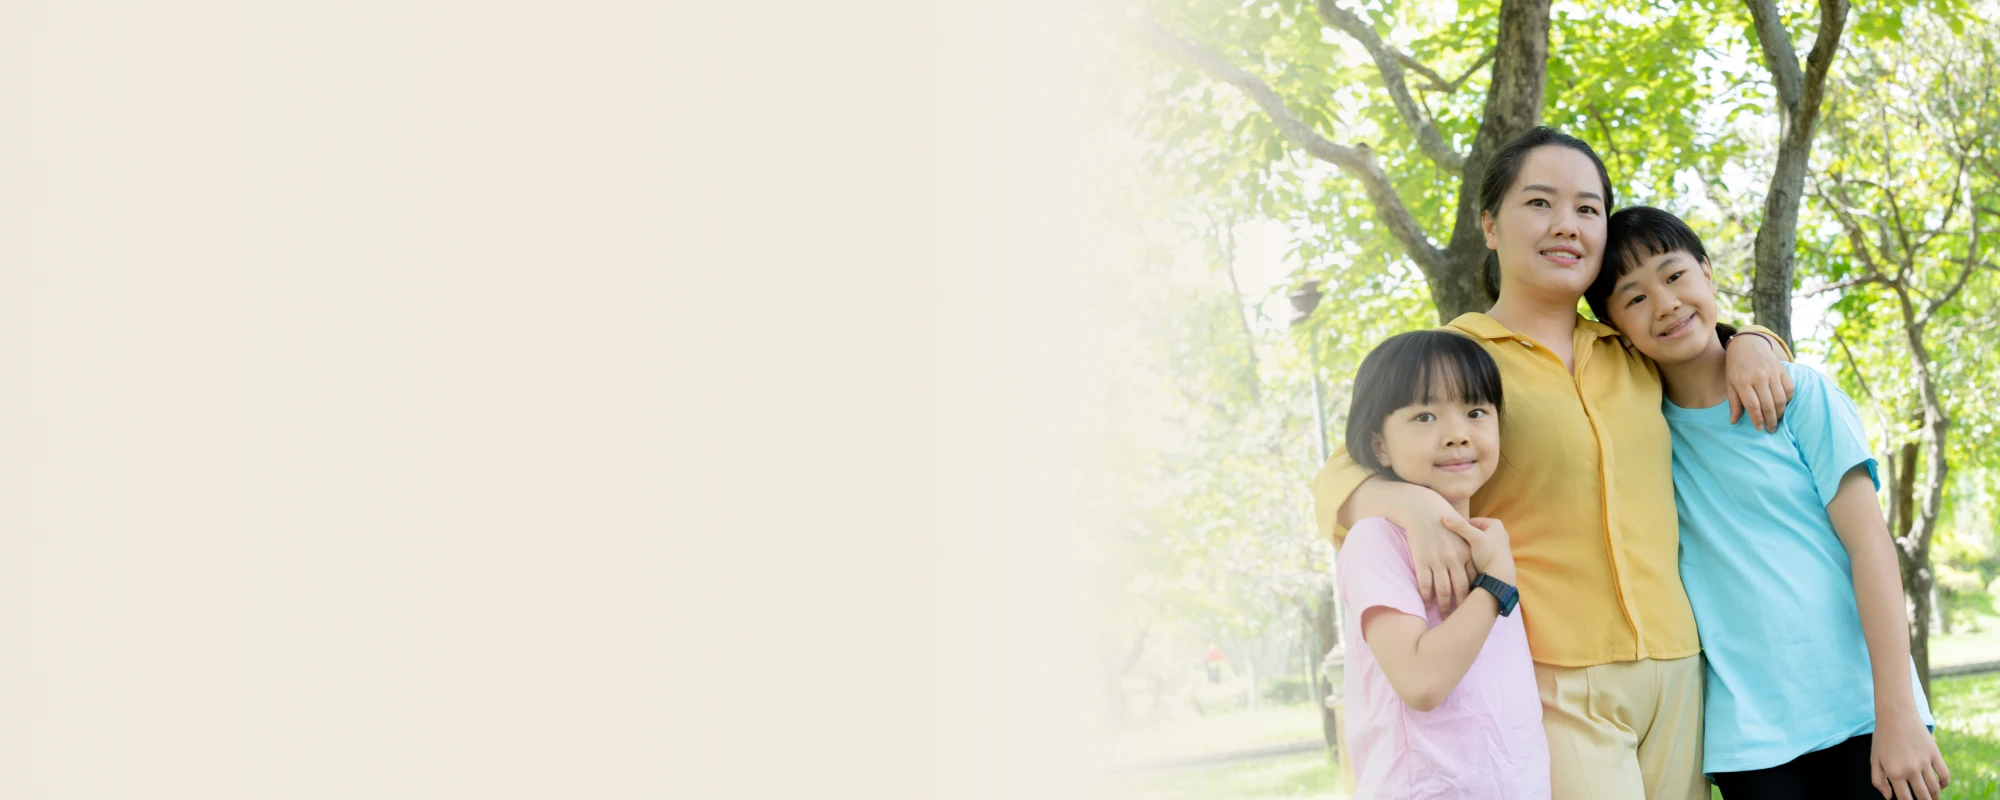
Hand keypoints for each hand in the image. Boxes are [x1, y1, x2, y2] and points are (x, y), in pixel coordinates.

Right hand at [1383, 483, 1474, 614]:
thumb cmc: (1443, 522)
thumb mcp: (1462, 535)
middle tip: (1460, 619)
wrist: (1423, 510)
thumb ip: (1468, 553)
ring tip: (1442, 616)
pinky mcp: (1422, 560)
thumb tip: (1475, 572)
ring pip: (1442, 590)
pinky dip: (1426, 596)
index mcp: (1467, 553)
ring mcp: (1438, 560)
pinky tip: (1426, 603)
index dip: (1475, 596)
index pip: (1474, 580)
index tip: (1475, 608)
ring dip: (1443, 606)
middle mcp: (1454, 559)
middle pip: (1460, 589)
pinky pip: (1424, 584)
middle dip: (1461, 607)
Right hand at [1443, 516, 1515, 584]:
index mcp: (1495, 524)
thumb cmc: (1488, 555)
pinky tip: (1466, 560)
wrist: (1499, 578)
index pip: (1471, 521)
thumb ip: (1460, 526)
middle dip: (1464, 538)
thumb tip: (1445, 516)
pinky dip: (1471, 554)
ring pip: (1474, 542)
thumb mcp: (1474, 538)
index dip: (1459, 528)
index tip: (1451, 535)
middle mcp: (1498, 532)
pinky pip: (1478, 551)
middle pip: (1473, 532)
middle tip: (1454, 545)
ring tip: (1459, 553)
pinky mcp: (1493, 556)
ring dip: (1466, 547)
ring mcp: (1496, 545)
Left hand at [1725, 332, 1794, 431]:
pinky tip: (1783, 405)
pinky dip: (1788, 399)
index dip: (1757, 420)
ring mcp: (1773, 373)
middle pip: (1768, 405)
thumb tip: (1734, 422)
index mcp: (1743, 381)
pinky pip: (1790, 389)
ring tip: (1777, 419)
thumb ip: (1734, 403)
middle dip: (1771, 420)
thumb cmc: (1736, 366)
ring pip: (1781, 399)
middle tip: (1771, 429)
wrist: (1748, 344)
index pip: (1753, 406)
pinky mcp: (1783, 369)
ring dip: (1781, 412)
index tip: (1760, 428)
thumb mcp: (1730, 383)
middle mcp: (1759, 377)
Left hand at [1870, 714, 1947, 799]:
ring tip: (1932, 798)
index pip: (1905, 799)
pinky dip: (1945, 784)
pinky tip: (1940, 787)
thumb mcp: (1874, 759)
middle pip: (1923, 796)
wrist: (1896, 715)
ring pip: (1934, 788)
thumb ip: (1879, 781)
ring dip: (1935, 796)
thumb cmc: (1882, 738)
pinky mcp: (1935, 754)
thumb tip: (1890, 798)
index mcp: (1895, 773)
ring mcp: (1925, 762)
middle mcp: (1911, 770)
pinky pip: (1945, 775)